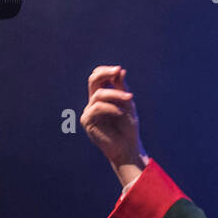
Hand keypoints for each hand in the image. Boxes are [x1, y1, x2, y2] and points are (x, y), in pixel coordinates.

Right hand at [81, 65, 146, 182]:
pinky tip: (121, 113)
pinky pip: (97, 108)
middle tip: (117, 70)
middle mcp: (93, 102)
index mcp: (103, 97)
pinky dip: (111, 108)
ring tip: (130, 99)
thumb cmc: (128, 128)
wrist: (128, 147)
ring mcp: (89, 111)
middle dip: (105, 73)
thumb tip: (120, 70)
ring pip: (99, 94)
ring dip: (116, 94)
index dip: (106, 71)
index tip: (119, 69)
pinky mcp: (87, 121)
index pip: (98, 77)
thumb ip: (122, 88)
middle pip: (93, 80)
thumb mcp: (127, 104)